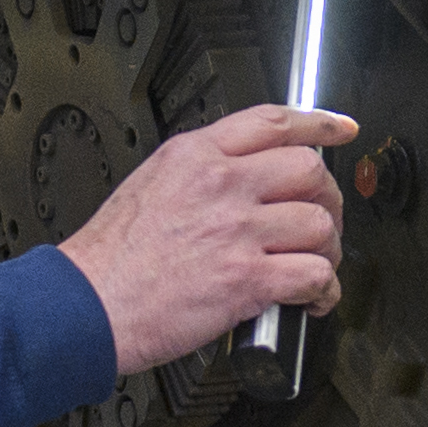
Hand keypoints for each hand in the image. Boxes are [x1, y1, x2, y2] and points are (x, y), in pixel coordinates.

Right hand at [55, 106, 353, 374]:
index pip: (273, 122)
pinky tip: (311, 300)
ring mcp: (236, 231)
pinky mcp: (246, 279)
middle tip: (323, 220)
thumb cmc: (110, 257)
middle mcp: (221, 185)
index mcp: (196, 155)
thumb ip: (199, 172)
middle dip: (327, 198)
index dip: (318, 124)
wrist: (87, 304)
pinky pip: (315, 275)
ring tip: (315, 265)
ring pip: (320, 224)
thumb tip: (243, 177)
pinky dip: (324, 291)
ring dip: (328, 250)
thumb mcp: (149, 184)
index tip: (340, 129)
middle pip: (309, 170)